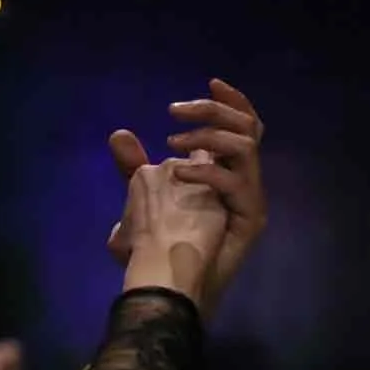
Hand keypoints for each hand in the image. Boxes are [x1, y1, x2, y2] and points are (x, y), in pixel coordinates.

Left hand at [107, 78, 266, 313]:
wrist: (164, 288)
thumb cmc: (153, 248)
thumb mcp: (139, 198)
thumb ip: (134, 166)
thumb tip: (118, 133)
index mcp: (218, 171)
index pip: (237, 125)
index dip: (228, 101)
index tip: (210, 82)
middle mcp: (239, 180)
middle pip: (247, 126)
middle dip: (214, 110)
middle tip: (175, 111)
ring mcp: (247, 197)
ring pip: (247, 143)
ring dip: (207, 136)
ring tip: (170, 148)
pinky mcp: (251, 216)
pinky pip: (236, 178)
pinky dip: (205, 170)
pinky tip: (179, 174)